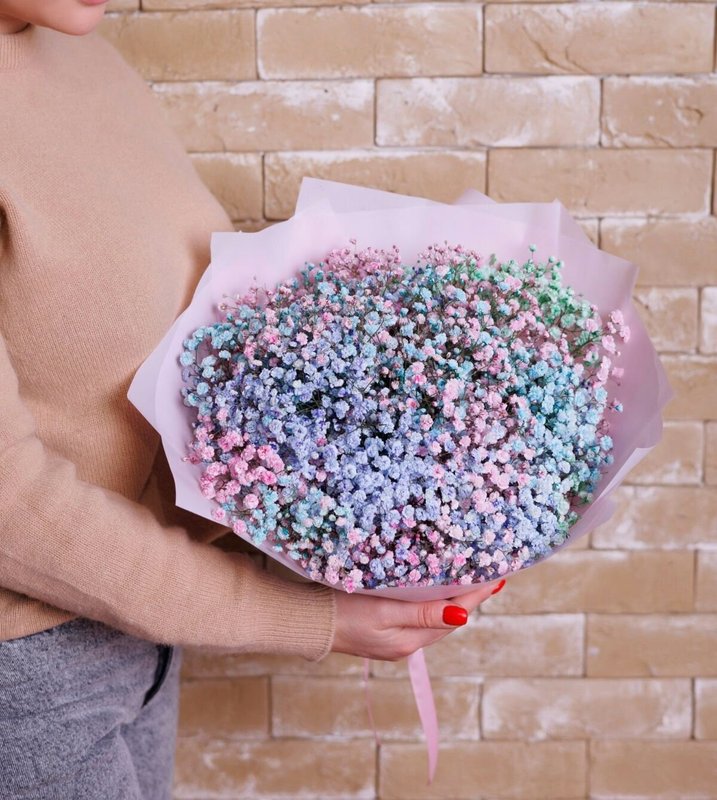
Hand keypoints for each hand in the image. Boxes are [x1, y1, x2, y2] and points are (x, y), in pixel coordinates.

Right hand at [330, 580, 503, 660]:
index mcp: (410, 640)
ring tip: (466, 577)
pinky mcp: (382, 627)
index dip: (475, 596)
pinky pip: (415, 613)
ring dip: (449, 598)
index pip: (454, 616)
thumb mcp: (384, 613)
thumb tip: (462, 617)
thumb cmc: (342, 615)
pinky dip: (429, 600)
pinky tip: (430, 586)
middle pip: (447, 618)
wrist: (306, 622)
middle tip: (486, 572)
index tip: (496, 578)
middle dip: (467, 597)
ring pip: (432, 616)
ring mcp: (394, 636)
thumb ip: (422, 614)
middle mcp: (407, 642)